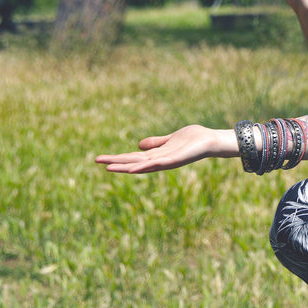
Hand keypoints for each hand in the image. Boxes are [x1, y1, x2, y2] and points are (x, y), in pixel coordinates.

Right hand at [95, 124, 231, 173]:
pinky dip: (145, 166)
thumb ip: (156, 143)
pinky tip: (133, 168)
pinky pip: (159, 164)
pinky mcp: (176, 159)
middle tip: (96, 161)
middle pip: (133, 162)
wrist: (211, 141)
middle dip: (115, 162)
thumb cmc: (194, 139)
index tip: (101, 159)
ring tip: (109, 167)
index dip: (118, 158)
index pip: (133, 157)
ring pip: (142, 165)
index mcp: (157, 155)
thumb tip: (139, 145)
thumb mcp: (170, 139)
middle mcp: (160, 160)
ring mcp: (167, 161)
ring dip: (125, 166)